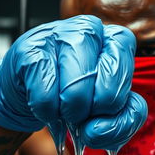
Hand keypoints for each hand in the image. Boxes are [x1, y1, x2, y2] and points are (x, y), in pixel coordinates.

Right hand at [0, 15, 146, 148]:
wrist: (34, 93)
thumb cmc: (74, 96)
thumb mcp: (107, 110)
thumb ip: (125, 119)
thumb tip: (107, 124)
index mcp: (116, 40)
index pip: (124, 73)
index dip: (114, 102)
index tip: (101, 108)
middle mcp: (89, 30)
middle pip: (106, 89)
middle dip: (92, 113)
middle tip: (81, 113)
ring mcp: (57, 34)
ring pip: (75, 93)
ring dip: (70, 114)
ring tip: (64, 110)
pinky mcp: (29, 49)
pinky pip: (45, 98)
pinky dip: (47, 114)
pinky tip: (47, 107)